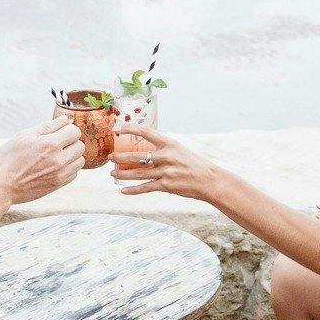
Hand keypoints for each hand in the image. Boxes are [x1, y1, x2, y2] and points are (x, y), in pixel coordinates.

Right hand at [0, 116, 84, 208]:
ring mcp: (60, 174)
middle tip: (56, 143)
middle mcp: (59, 160)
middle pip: (80, 145)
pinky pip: (75, 173)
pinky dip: (69, 167)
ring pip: (80, 160)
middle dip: (71, 141)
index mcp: (50, 144)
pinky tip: (55, 166)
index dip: (67, 129)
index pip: (75, 131)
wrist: (1, 186)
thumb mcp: (24, 136)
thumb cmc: (8, 159)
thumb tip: (66, 119)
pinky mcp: (58, 185)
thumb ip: (48, 126)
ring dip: (72, 155)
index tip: (58, 131)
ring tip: (56, 155)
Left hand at [111, 127, 226, 203]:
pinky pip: (145, 188)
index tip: (116, 129)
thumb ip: (163, 149)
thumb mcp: (179, 150)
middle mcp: (166, 156)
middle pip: (137, 156)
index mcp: (170, 143)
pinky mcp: (166, 186)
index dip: (129, 128)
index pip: (146, 132)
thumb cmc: (193, 164)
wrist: (209, 180)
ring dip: (122, 174)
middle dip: (120, 157)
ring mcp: (166, 172)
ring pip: (137, 173)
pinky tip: (122, 190)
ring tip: (112, 174)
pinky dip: (132, 190)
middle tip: (110, 158)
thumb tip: (145, 148)